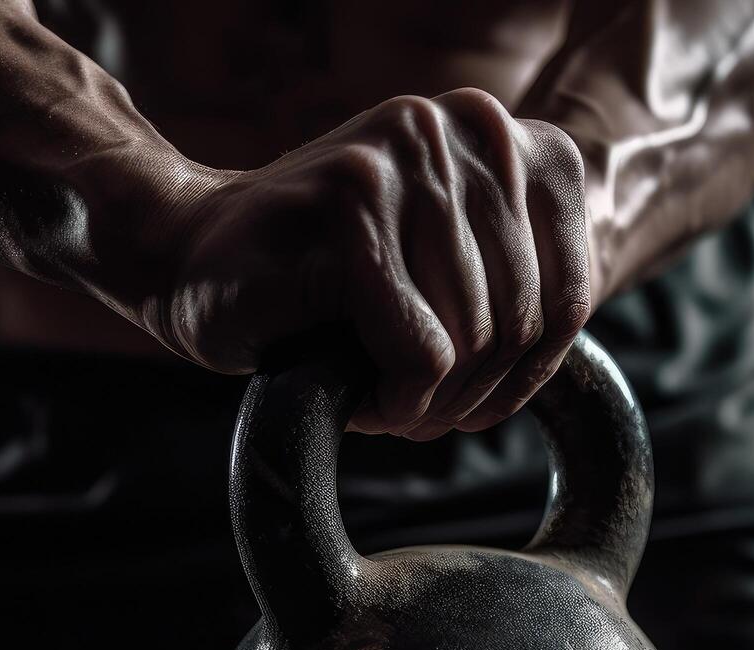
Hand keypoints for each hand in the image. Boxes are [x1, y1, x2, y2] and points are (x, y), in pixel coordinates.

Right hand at [146, 88, 592, 437]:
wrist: (183, 255)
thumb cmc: (313, 284)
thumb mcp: (434, 267)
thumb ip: (507, 277)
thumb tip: (569, 340)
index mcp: (499, 138)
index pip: (569, 290)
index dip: (529, 374)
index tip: (473, 403)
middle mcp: (460, 127)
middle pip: (522, 320)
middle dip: (472, 396)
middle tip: (415, 417)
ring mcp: (403, 155)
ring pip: (473, 338)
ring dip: (428, 405)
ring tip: (379, 402)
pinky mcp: (351, 199)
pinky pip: (422, 351)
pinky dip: (394, 402)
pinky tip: (356, 398)